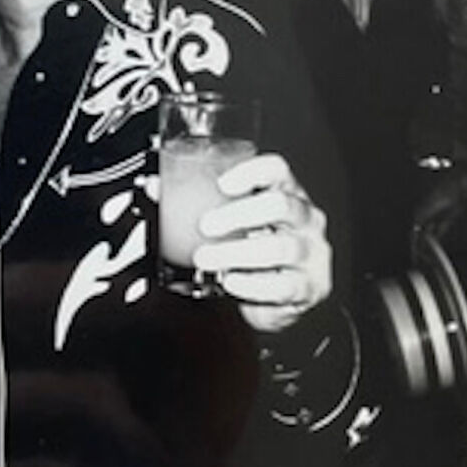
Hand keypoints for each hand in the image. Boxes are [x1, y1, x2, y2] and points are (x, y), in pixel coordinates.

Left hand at [193, 153, 332, 334]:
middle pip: (279, 204)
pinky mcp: (309, 286)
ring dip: (236, 252)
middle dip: (238, 214)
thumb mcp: (234, 219)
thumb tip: (154, 186)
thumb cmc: (257, 245)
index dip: (251, 172)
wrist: (282, 296)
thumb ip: (199, 201)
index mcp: (287, 192)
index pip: (277, 170)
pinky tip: (231, 281)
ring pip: (280, 247)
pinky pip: (282, 285)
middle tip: (206, 225)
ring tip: (206, 258)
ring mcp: (312, 253)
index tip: (222, 184)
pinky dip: (252, 284)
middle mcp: (305, 218)